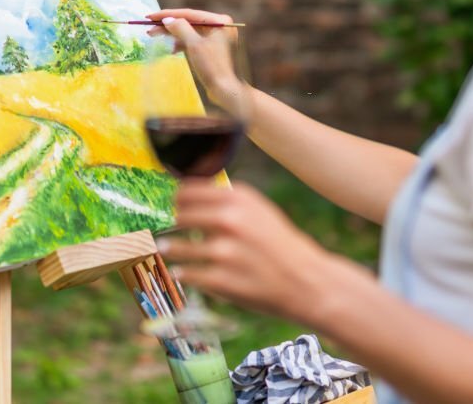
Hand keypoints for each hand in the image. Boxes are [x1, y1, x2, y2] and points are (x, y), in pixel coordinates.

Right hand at [145, 8, 246, 110]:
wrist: (226, 90)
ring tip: (154, 36)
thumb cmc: (212, 66)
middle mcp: (220, 26)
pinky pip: (194, 41)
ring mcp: (217, 38)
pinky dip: (182, 44)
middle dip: (169, 26)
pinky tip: (171, 50)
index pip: (189, 14)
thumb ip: (180, 28)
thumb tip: (167, 20)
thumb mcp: (194, 44)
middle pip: (189, 22)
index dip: (168, 15)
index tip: (150, 16)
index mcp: (220, 21)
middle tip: (149, 29)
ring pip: (190, 32)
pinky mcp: (213, 49)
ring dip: (173, 35)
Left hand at [158, 180, 340, 322]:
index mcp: (239, 198)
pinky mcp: (220, 280)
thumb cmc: (281, 245)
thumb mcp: (260, 210)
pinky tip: (182, 271)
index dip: (176, 198)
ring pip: (175, 247)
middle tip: (165, 227)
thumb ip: (228, 201)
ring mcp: (224, 252)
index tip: (172, 204)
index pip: (188, 189)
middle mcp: (229, 220)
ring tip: (165, 247)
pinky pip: (187, 274)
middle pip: (179, 215)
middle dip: (171, 222)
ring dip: (169, 248)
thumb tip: (188, 193)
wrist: (307, 281)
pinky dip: (183, 272)